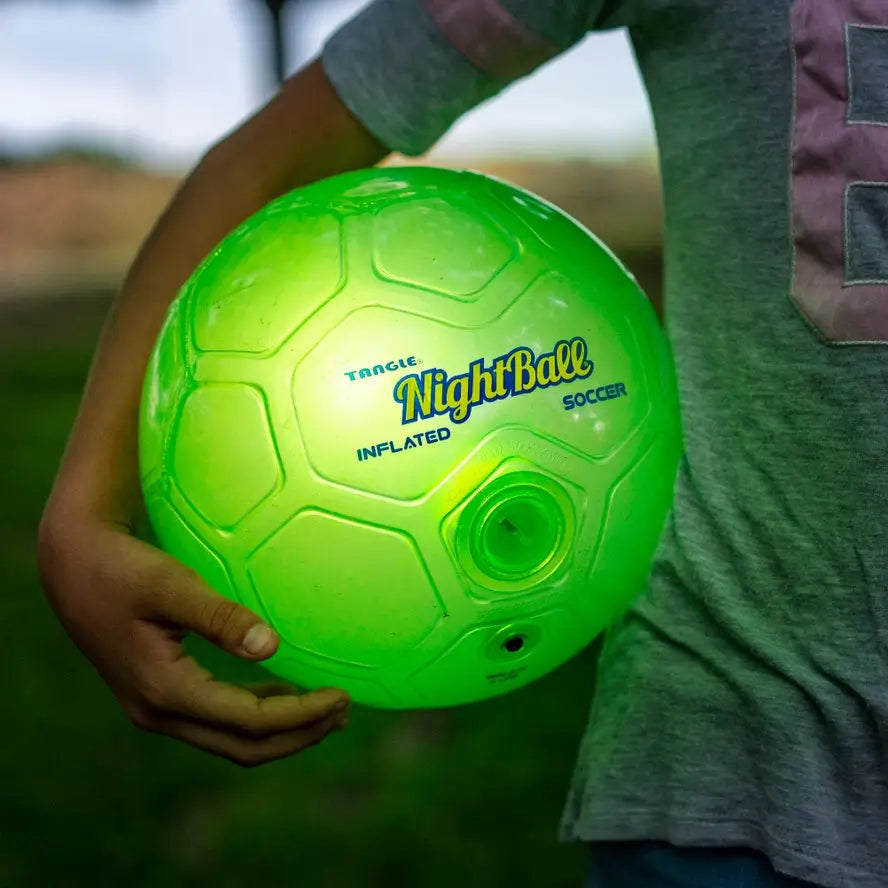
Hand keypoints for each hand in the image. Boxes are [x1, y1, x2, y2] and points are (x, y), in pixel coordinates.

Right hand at [37, 513, 350, 765]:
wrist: (72, 567)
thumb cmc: (122, 568)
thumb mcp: (171, 585)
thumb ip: (221, 617)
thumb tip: (272, 645)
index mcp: (164, 691)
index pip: (250, 722)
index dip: (301, 714)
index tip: (342, 695)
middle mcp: (158, 712)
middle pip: (245, 747)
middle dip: (300, 735)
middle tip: (345, 712)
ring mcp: (155, 709)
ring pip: (231, 740)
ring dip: (281, 730)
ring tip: (328, 710)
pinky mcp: (158, 696)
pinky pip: (217, 721)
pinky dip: (256, 715)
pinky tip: (284, 693)